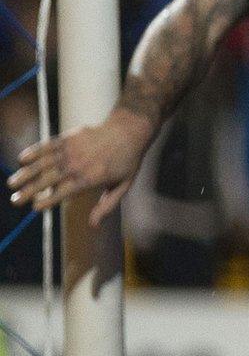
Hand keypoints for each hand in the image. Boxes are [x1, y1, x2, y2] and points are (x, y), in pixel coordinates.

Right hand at [10, 106, 153, 224]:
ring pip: (44, 163)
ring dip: (26, 173)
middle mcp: (78, 164)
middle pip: (49, 179)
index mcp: (91, 178)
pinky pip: (48, 145)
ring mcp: (72, 149)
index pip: (64, 192)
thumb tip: (93, 226)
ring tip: (12, 184)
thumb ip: (107, 206)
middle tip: (15, 201)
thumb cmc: (127, 161)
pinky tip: (21, 160)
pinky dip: (34, 151)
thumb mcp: (123, 186)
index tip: (35, 208)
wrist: (129, 130)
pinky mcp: (69, 137)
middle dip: (30, 191)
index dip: (49, 200)